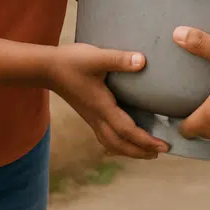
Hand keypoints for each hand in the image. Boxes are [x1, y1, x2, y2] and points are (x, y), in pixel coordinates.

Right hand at [48, 43, 169, 158]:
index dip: (145, 140)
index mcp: (101, 107)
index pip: (126, 130)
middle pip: (119, 144)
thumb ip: (119, 59)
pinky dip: (119, 143)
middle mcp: (96, 117)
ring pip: (112, 143)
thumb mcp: (97, 57)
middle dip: (140, 151)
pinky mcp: (89, 114)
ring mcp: (91, 117)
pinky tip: (126, 138)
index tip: (163, 146)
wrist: (47, 68)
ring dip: (130, 150)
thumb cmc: (71, 62)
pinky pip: (106, 136)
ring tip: (147, 151)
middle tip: (160, 152)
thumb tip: (142, 61)